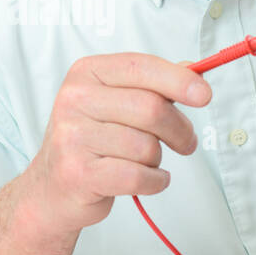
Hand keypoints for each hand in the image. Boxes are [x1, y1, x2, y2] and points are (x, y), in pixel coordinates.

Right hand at [22, 53, 212, 236]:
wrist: (51, 188)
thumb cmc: (91, 141)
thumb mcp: (114, 102)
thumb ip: (152, 85)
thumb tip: (193, 72)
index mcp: (85, 73)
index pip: (141, 67)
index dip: (179, 80)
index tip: (204, 95)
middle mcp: (74, 100)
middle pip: (151, 109)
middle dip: (179, 129)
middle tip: (186, 142)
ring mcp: (72, 137)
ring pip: (146, 146)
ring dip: (158, 159)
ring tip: (143, 162)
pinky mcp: (78, 173)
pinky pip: (138, 176)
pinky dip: (154, 181)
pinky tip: (147, 179)